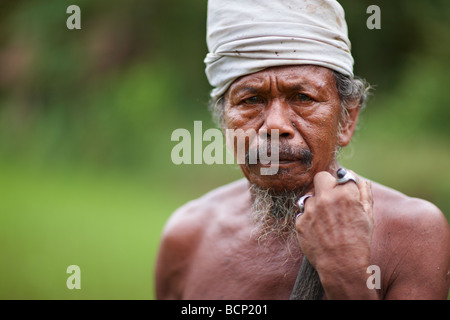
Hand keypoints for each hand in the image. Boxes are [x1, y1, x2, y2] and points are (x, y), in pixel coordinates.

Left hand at [295, 170, 374, 297]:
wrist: (341, 266)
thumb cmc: (359, 242)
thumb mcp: (368, 217)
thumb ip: (365, 194)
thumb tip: (360, 180)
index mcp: (345, 194)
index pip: (342, 175)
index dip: (344, 184)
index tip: (344, 191)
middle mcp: (326, 198)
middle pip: (321, 177)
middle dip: (326, 184)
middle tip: (331, 197)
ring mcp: (310, 210)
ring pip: (310, 196)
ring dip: (317, 204)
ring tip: (326, 221)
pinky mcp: (300, 222)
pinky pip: (303, 213)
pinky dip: (309, 220)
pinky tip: (319, 231)